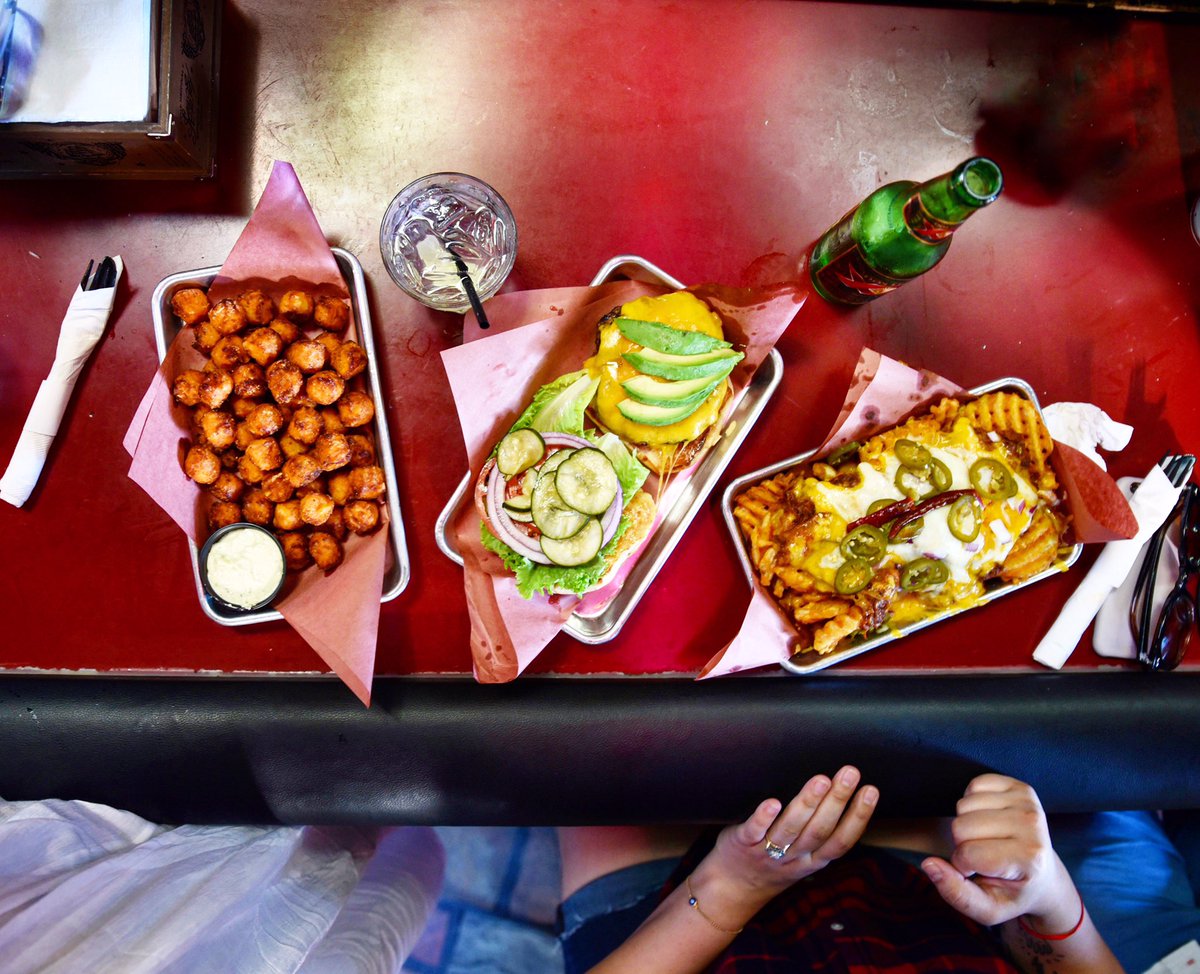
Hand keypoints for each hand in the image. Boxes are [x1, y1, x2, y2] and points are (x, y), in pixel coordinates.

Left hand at [693, 766, 877, 913]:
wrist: (731, 887)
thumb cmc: (771, 860)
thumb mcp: (802, 856)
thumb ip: (818, 831)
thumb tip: (840, 789)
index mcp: (812, 860)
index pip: (841, 841)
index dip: (858, 817)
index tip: (871, 790)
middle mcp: (793, 858)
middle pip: (819, 831)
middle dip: (837, 802)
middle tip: (850, 773)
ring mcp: (767, 852)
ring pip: (790, 829)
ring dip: (807, 804)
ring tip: (821, 780)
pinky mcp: (741, 844)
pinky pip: (754, 832)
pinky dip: (763, 818)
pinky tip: (773, 802)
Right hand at [921, 775, 1080, 932]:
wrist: (1044, 876)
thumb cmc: (1012, 892)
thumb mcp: (988, 908)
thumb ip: (956, 894)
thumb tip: (928, 864)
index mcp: (1029, 857)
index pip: (968, 854)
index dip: (963, 867)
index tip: (980, 873)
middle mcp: (1032, 824)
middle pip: (961, 826)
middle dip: (962, 843)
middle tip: (983, 854)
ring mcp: (1028, 802)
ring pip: (963, 804)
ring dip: (967, 823)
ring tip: (987, 838)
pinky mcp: (1021, 787)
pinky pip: (974, 785)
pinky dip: (973, 803)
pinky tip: (988, 820)